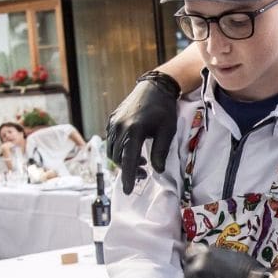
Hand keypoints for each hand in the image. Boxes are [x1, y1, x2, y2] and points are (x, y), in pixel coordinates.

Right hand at [107, 72, 180, 194]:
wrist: (154, 87)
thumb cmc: (164, 109)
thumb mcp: (167, 131)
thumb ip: (160, 152)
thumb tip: (157, 171)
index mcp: (134, 130)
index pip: (128, 160)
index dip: (129, 177)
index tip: (128, 190)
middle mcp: (120, 127)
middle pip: (118, 158)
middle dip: (129, 169)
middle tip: (145, 173)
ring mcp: (113, 123)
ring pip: (112, 151)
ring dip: (123, 160)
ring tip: (141, 162)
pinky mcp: (112, 120)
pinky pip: (110, 141)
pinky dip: (118, 150)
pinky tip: (132, 149)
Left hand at [183, 244, 266, 277]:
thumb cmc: (249, 272)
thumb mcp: (229, 255)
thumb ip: (213, 257)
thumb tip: (206, 259)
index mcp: (202, 255)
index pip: (188, 257)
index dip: (195, 262)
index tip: (199, 267)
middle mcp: (195, 270)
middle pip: (188, 274)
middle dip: (197, 277)